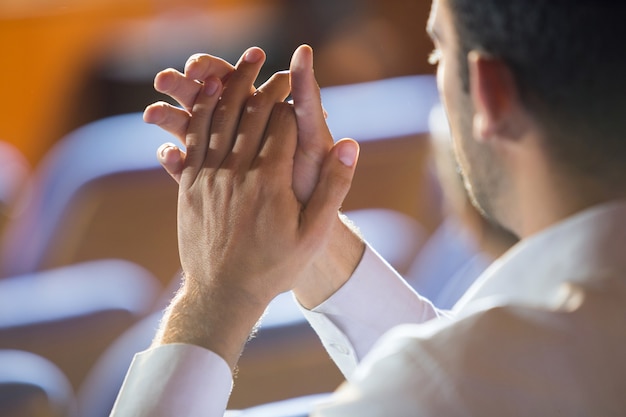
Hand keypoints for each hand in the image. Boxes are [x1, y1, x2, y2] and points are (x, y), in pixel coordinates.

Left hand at [154, 47, 359, 368]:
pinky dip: (205, 110)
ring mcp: (210, 177)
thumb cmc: (273, 266)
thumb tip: (351, 146)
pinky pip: (196, 137)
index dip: (292, 98)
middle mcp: (238, 172)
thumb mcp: (313, 235)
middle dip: (266, 84)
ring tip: (246, 64)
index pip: (283, 122)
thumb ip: (332, 188)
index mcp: (272, 181)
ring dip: (234, 86)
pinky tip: (212, 95)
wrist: (222, 293)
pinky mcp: (190, 185)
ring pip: (221, 117)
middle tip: (276, 67)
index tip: (298, 84)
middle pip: (252, 112)